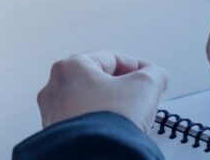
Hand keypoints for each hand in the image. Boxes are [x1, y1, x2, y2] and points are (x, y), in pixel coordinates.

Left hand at [36, 51, 167, 132]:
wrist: (97, 156)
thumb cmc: (109, 123)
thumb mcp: (145, 86)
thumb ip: (154, 73)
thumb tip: (156, 76)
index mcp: (69, 67)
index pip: (111, 58)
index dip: (137, 66)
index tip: (150, 75)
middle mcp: (54, 88)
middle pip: (98, 79)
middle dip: (122, 87)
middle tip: (140, 95)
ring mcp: (53, 112)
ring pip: (89, 101)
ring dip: (110, 105)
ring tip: (128, 116)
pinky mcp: (57, 134)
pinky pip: (83, 121)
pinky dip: (98, 123)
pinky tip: (114, 131)